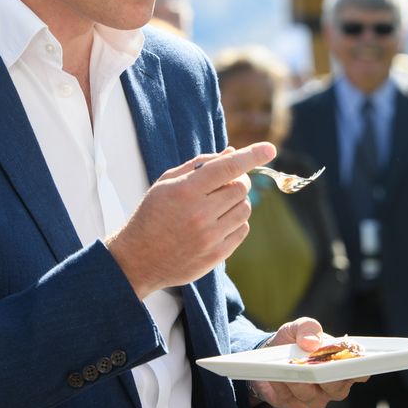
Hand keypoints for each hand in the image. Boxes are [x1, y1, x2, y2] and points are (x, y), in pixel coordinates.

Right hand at [105, 143, 275, 298]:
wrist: (138, 259)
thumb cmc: (153, 214)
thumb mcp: (167, 183)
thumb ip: (200, 165)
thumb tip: (233, 152)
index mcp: (185, 192)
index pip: (227, 168)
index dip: (251, 155)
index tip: (269, 149)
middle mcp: (199, 214)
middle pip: (241, 188)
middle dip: (239, 181)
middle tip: (225, 184)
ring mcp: (209, 237)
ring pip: (245, 208)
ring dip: (237, 202)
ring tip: (217, 206)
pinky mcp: (216, 255)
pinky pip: (242, 229)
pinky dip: (236, 222)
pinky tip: (217, 223)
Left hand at [249, 318, 366, 407]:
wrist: (268, 355)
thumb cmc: (295, 340)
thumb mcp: (300, 327)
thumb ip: (308, 328)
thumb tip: (311, 343)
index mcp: (342, 363)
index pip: (361, 372)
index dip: (361, 370)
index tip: (353, 363)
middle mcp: (333, 385)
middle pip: (337, 388)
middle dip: (325, 377)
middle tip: (315, 366)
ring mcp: (315, 398)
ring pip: (313, 397)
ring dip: (300, 382)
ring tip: (288, 366)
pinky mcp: (295, 405)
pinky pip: (291, 400)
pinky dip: (283, 386)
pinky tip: (276, 375)